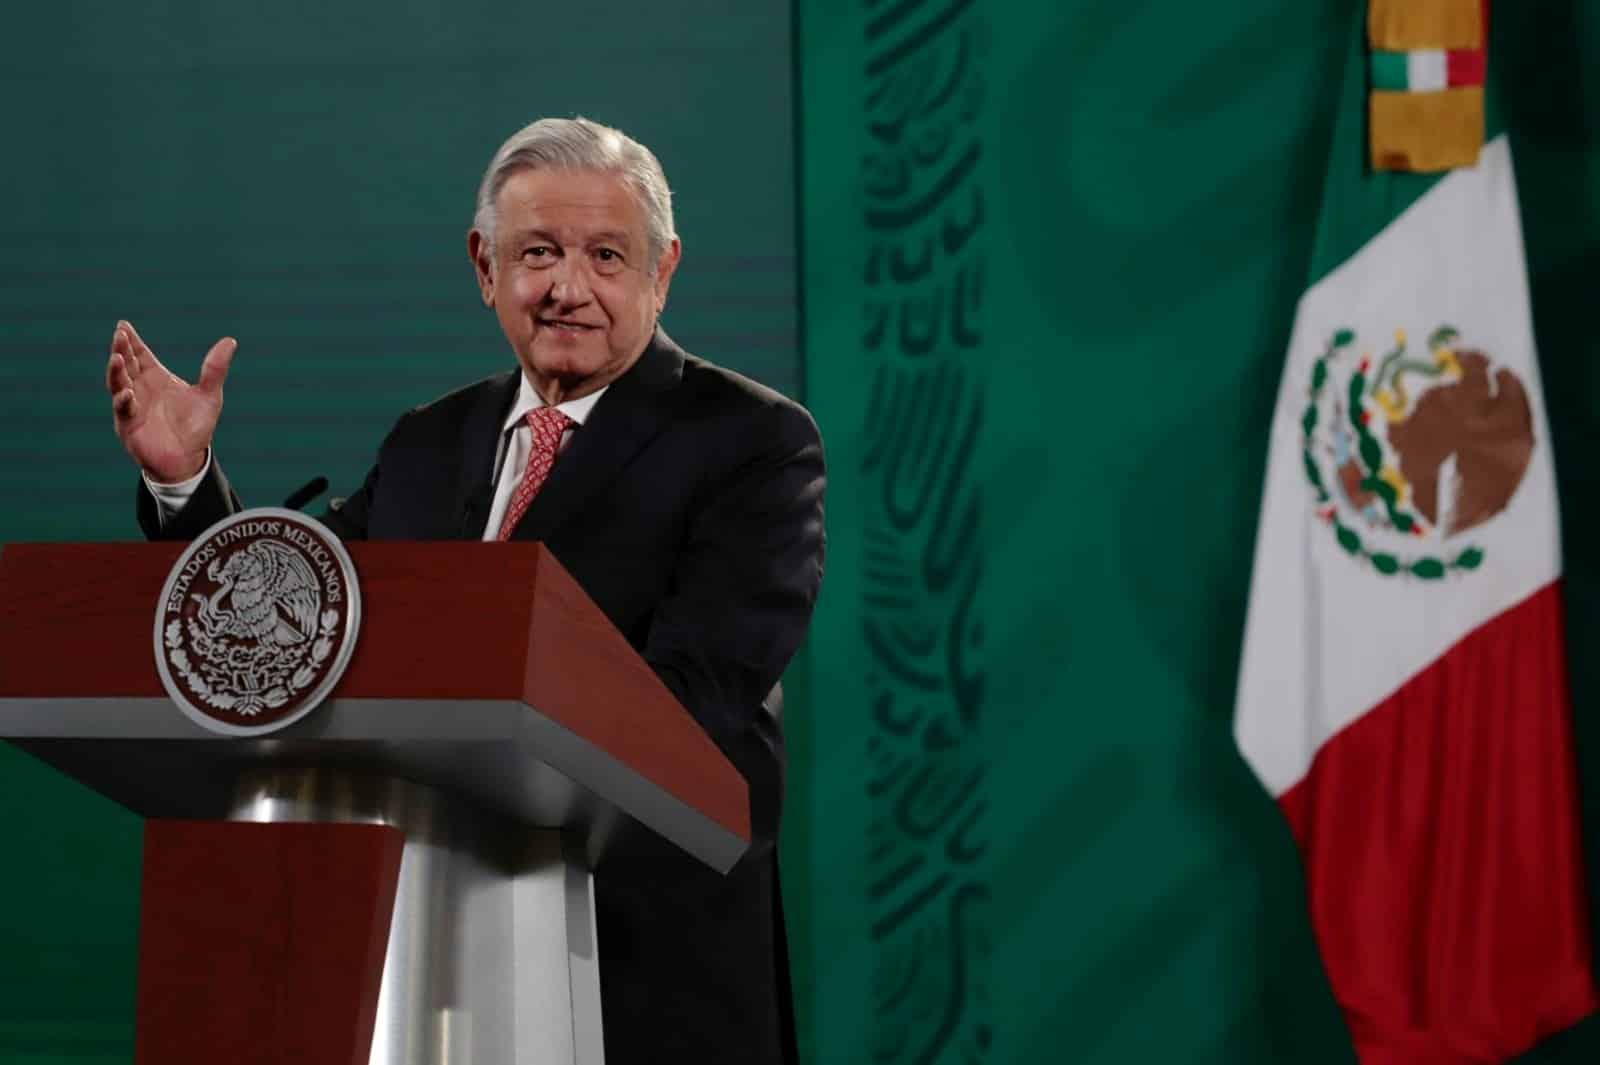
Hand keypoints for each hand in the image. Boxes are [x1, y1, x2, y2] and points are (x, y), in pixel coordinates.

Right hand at [106, 320, 236, 482]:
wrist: (188, 459)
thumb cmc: (196, 426)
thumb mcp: (209, 395)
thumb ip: (215, 369)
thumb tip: (230, 341)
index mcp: (156, 378)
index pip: (141, 355)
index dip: (132, 341)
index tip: (124, 325)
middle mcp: (140, 388)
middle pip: (126, 364)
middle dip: (120, 349)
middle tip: (119, 335)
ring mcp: (132, 406)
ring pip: (117, 383)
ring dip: (116, 371)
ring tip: (117, 356)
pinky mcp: (128, 424)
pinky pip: (123, 410)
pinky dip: (124, 400)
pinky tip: (128, 392)